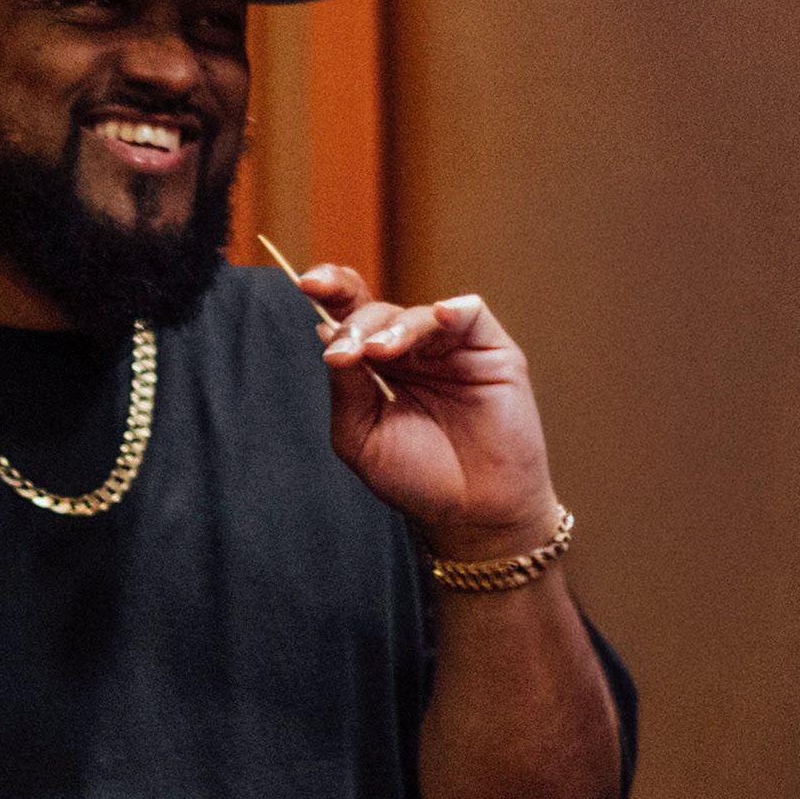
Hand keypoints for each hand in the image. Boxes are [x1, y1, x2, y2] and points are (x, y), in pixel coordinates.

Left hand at [289, 265, 562, 560]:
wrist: (473, 514)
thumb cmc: (417, 480)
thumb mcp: (360, 436)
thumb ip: (345, 387)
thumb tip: (326, 333)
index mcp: (377, 367)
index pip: (350, 315)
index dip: (331, 290)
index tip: (308, 283)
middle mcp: (413, 351)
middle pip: (378, 310)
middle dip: (356, 324)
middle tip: (346, 351)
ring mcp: (452, 349)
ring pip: (418, 313)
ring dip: (394, 327)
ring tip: (377, 352)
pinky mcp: (491, 351)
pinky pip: (471, 314)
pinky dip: (454, 311)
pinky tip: (439, 319)